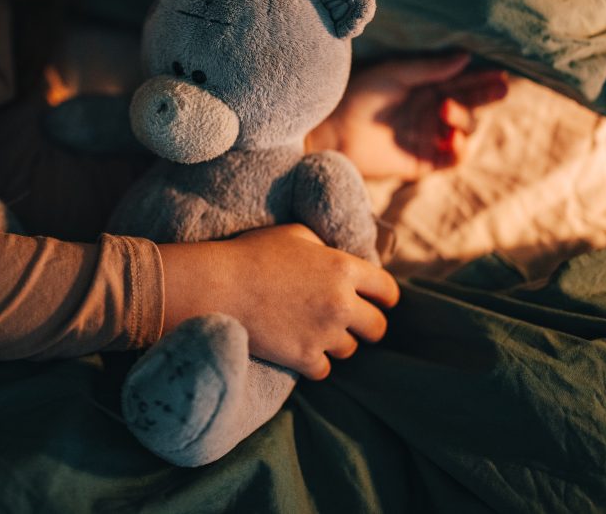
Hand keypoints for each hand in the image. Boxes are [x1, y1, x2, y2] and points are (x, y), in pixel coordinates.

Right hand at [157, 224, 399, 379]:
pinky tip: (299, 349)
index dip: (384, 297)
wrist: (219, 285)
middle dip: (367, 326)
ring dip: (336, 342)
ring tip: (313, 331)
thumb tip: (337, 258)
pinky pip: (324, 370)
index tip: (377, 302)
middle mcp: (342, 303)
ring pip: (349, 350)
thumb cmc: (253, 254)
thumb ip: (325, 248)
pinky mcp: (304, 358)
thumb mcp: (295, 235)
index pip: (387, 291)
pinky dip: (314, 362)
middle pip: (377, 328)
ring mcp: (324, 333)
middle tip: (350, 323)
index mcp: (344, 268)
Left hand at [307, 53, 507, 179]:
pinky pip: (454, 158)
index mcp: (427, 87)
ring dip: (464, 119)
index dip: (482, 78)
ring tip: (445, 110)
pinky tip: (453, 139)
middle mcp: (432, 111)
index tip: (500, 72)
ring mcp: (430, 136)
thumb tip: (466, 57)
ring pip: (465, 129)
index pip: (463, 82)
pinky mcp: (424, 161)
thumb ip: (430, 68)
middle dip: (487, 96)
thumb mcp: (396, 74)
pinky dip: (460, 149)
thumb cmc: (359, 95)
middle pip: (471, 104)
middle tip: (500, 87)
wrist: (334, 130)